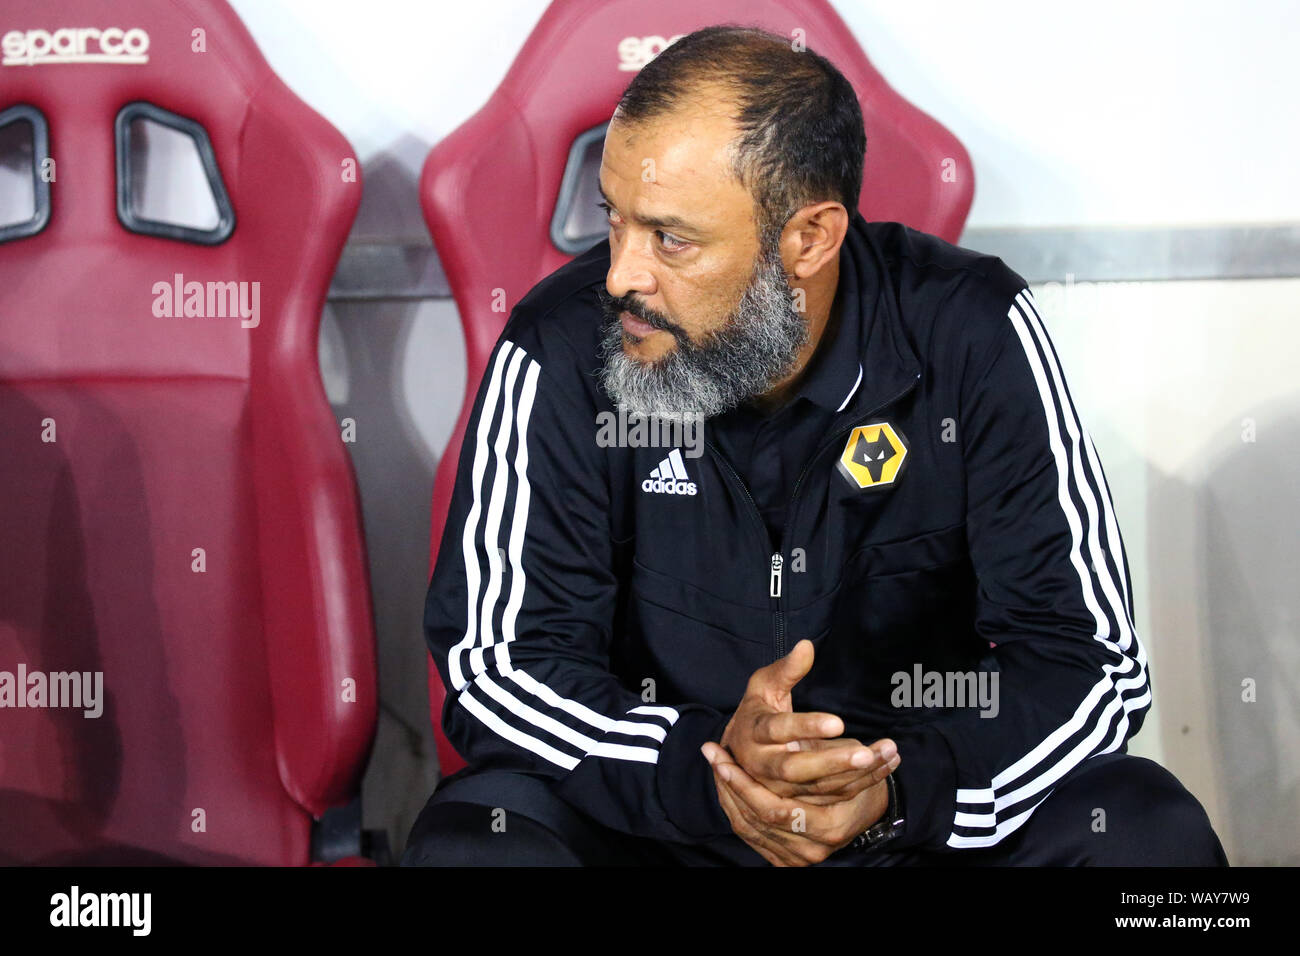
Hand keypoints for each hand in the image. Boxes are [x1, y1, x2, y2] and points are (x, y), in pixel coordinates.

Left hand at [703, 743, 897, 865]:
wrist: (865, 802)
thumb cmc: (857, 771)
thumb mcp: (850, 756)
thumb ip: (829, 753)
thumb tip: (830, 740)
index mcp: (828, 826)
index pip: (774, 808)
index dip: (744, 782)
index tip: (721, 753)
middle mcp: (812, 849)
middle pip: (756, 817)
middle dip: (731, 783)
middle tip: (713, 753)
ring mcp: (798, 857)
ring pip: (749, 826)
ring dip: (729, 792)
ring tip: (715, 760)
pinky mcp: (787, 858)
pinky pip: (751, 834)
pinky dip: (736, 807)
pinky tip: (724, 781)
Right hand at [718, 639, 891, 800]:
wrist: (740, 752)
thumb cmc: (758, 710)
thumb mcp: (763, 685)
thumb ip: (786, 669)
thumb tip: (807, 646)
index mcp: (753, 732)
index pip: (778, 730)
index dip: (806, 727)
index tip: (838, 722)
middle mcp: (763, 765)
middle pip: (796, 769)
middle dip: (832, 762)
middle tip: (865, 753)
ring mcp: (781, 787)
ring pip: (820, 786)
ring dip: (856, 773)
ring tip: (887, 752)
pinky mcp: (800, 799)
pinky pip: (833, 795)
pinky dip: (863, 781)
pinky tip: (886, 763)